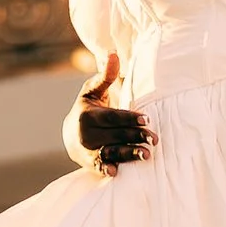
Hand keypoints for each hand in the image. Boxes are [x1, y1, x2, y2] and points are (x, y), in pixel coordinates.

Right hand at [75, 51, 151, 174]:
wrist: (70, 135)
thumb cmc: (88, 108)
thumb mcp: (93, 91)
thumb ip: (106, 77)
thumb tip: (114, 54)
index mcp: (89, 114)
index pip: (112, 116)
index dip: (129, 118)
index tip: (146, 119)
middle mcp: (87, 133)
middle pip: (115, 134)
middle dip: (135, 136)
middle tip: (155, 138)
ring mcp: (88, 150)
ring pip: (111, 151)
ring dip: (128, 154)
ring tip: (146, 155)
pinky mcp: (90, 163)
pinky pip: (99, 166)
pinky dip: (105, 169)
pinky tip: (116, 172)